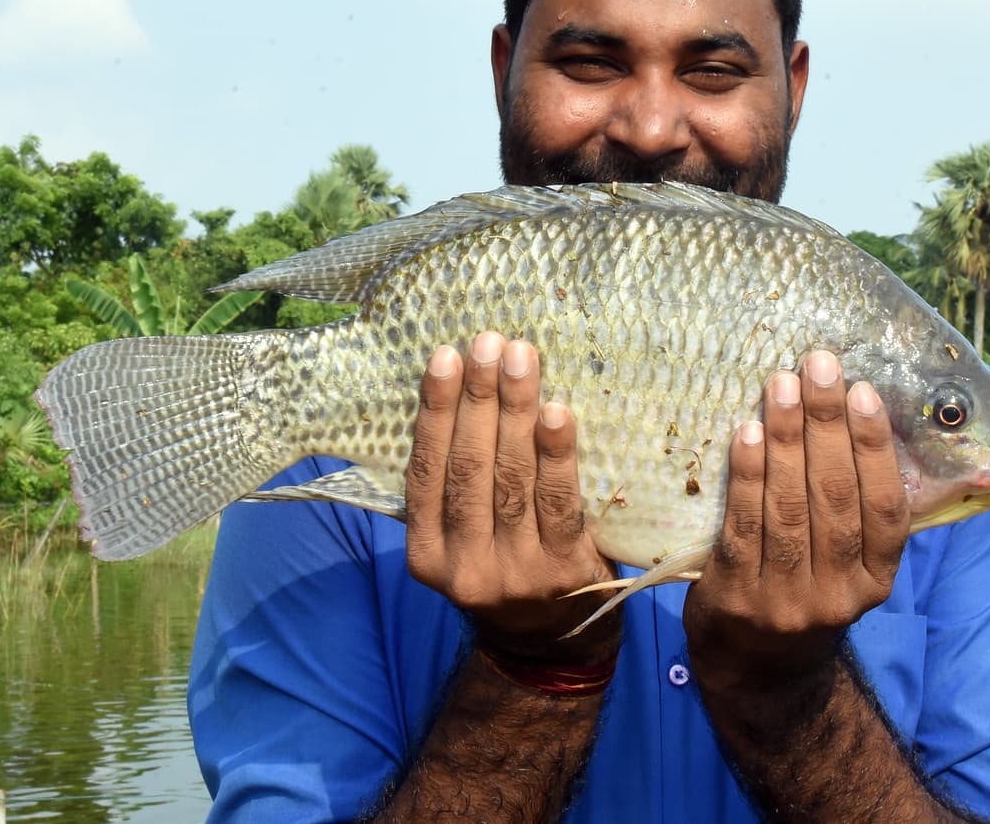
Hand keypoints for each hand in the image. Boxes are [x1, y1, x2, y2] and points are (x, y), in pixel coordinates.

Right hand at [405, 330, 619, 662]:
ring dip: (514, 410)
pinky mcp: (564, 572)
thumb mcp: (463, 543)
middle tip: (488, 343)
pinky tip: (555, 414)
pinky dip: (557, 454)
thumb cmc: (507, 570)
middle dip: (478, 398)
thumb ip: (455, 490)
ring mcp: (514, 571)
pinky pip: (559, 502)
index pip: (425, 471)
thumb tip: (460, 394)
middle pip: (468, 467)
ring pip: (510, 478)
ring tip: (520, 359)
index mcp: (427, 555)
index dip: (435, 411)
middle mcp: (464, 567)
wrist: (553, 647)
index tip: (444, 357)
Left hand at [683, 349, 910, 679]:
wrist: (756, 668)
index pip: (885, 506)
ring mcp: (788, 599)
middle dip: (827, 423)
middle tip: (818, 366)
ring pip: (790, 507)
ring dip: (786, 439)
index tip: (863, 391)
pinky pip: (744, 526)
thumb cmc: (806, 589)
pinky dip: (747, 476)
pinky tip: (746, 434)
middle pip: (835, 497)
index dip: (875, 446)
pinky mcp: (738, 597)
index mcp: (877, 579)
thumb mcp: (848, 566)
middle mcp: (839, 593)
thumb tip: (857, 413)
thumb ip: (857, 508)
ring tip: (780, 385)